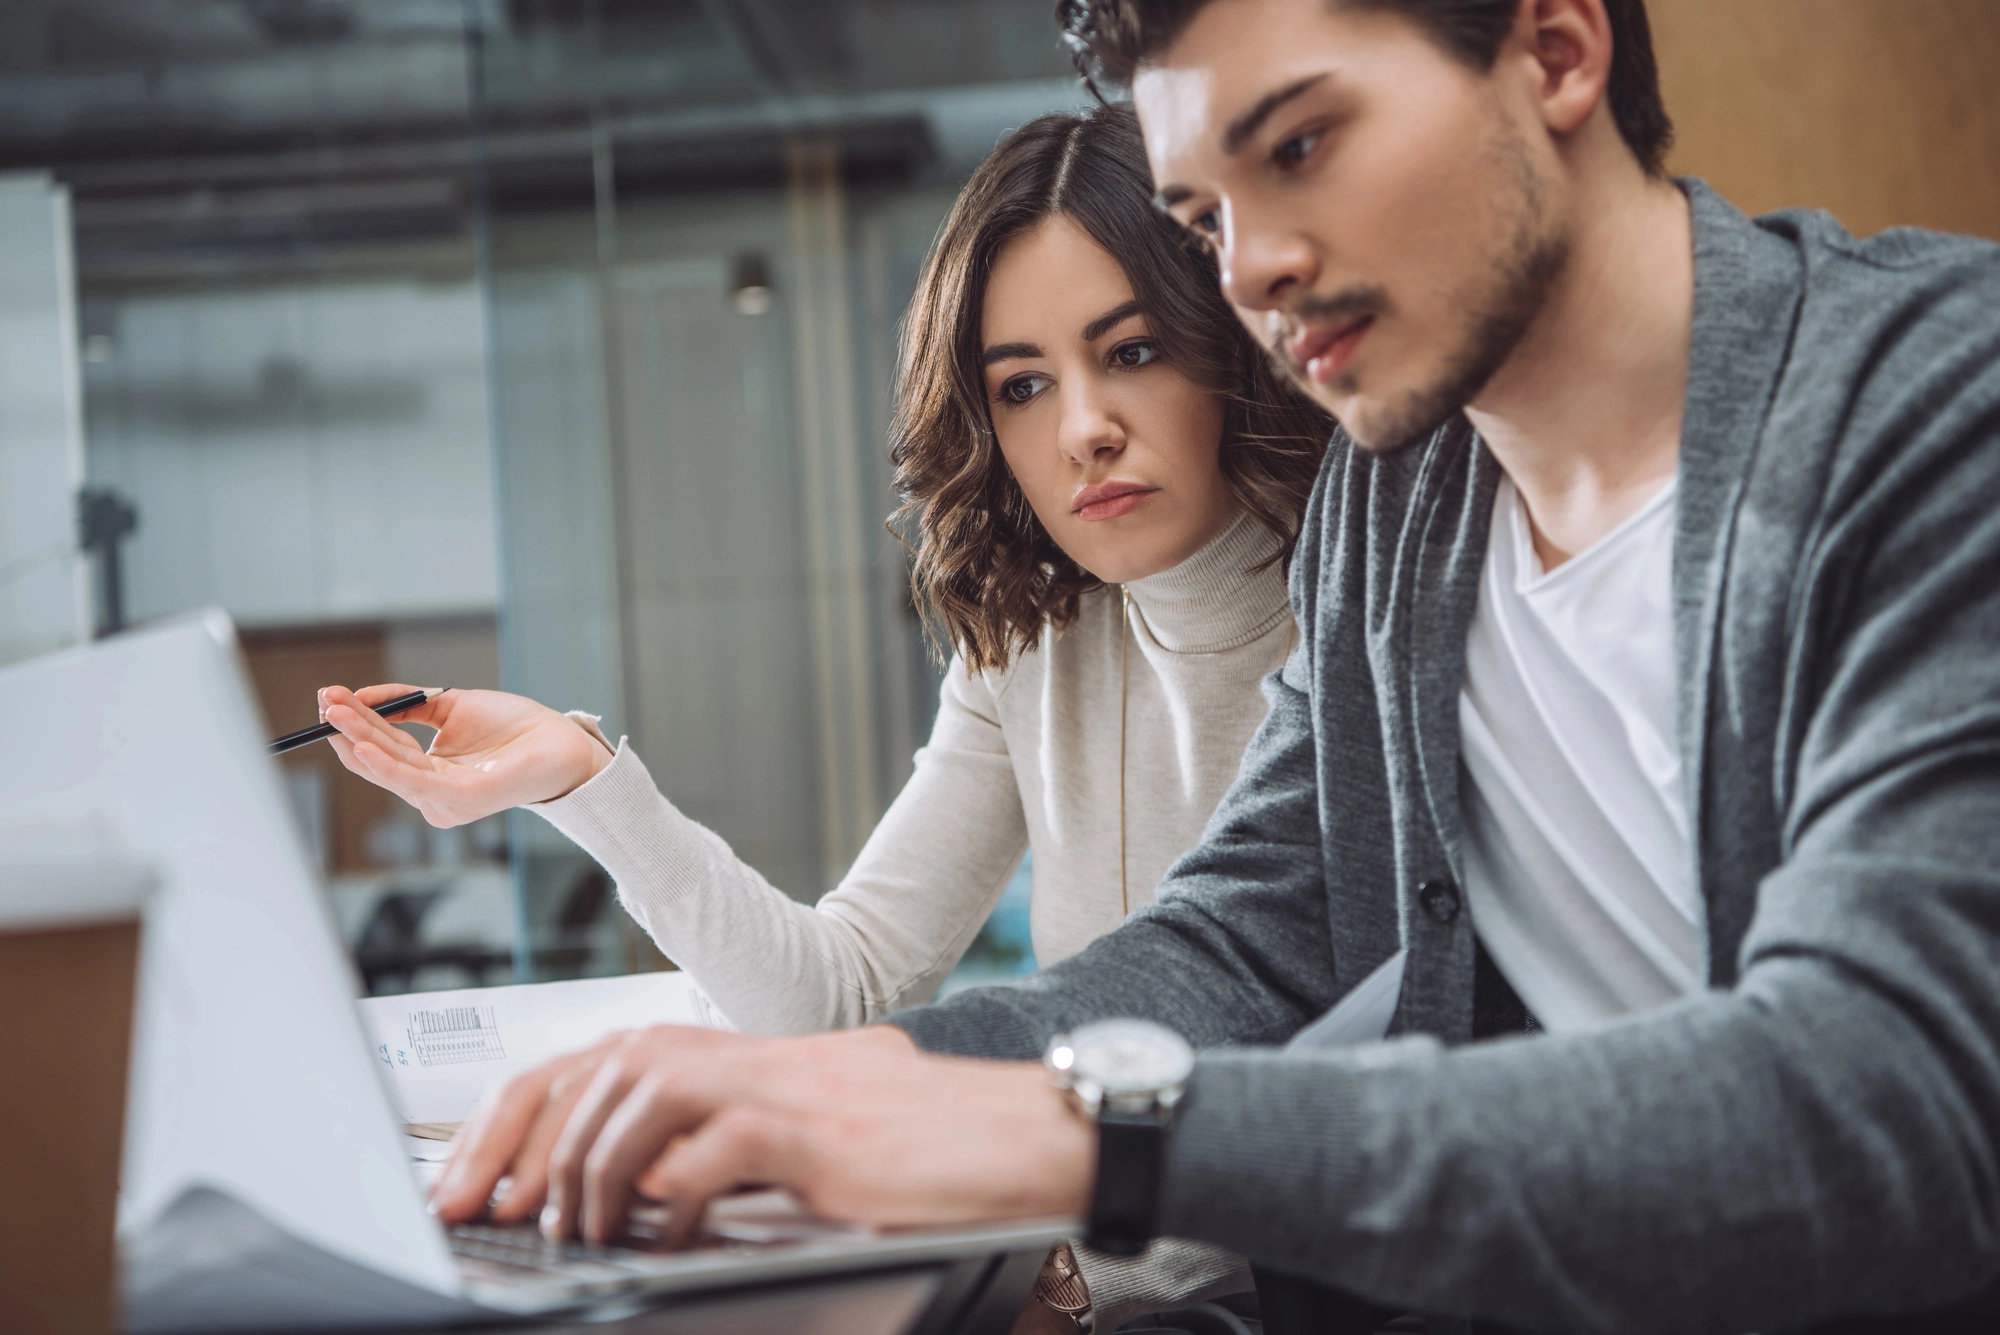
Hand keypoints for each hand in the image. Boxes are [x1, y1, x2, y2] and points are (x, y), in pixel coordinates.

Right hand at [317, 683, 611, 826]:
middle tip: (324, 701)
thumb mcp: (450, 707)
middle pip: (379, 761)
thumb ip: (407, 704)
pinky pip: (416, 782)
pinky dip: (387, 766)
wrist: (561, 741)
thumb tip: (361, 695)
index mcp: (429, 777)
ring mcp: (447, 801)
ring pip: (391, 770)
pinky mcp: (464, 798)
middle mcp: (433, 795)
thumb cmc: (514, 728)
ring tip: (336, 715)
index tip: (328, 699)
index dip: (353, 725)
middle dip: (349, 729)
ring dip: (360, 740)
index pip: (381, 751)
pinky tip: (365, 748)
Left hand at [432, 1023, 1093, 1246]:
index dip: (532, 1110)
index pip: (616, 1058)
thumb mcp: (826, 1144)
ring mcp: (794, 1086)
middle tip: (484, 1200)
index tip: (481, 1173)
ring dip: (589, 1161)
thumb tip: (662, 1191)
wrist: (1044, 1136)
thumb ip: (745, 1151)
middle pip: (610, 1061)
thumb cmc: (946, 1151)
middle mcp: (766, 1058)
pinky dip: (675, 1188)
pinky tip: (664, 1227)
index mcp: (758, 1060)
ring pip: (647, 1088)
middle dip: (525, 1130)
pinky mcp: (827, 1128)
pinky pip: (721, 1143)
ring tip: (573, 1224)